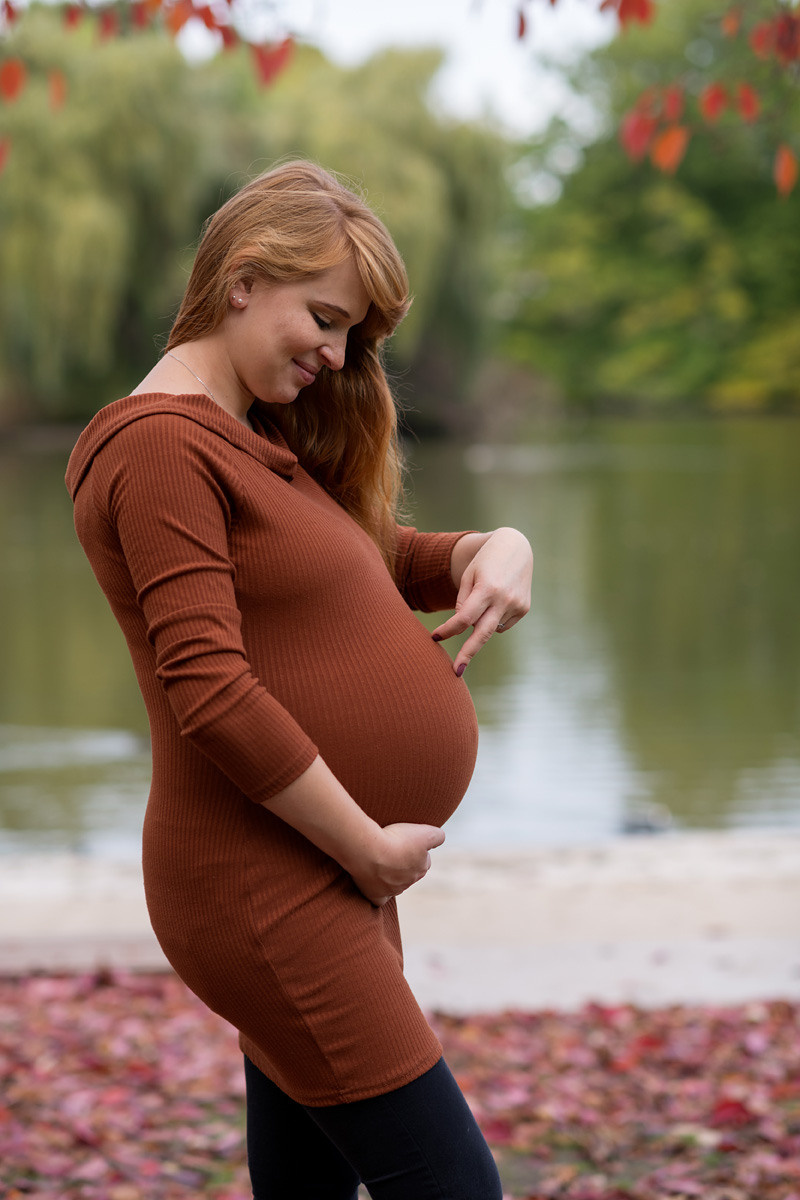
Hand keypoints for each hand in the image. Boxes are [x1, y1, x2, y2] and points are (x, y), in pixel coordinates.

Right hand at [346, 822, 444, 905]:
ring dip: (389, 874)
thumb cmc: (397, 840)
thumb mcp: (426, 832)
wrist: (370, 852)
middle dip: (403, 862)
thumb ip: (438, 836)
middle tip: (391, 848)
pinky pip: (380, 899)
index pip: (425, 860)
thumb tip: (440, 839)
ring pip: (394, 884)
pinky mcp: (377, 895)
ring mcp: (393, 890)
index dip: (416, 849)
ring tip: (378, 858)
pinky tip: (375, 886)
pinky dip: (379, 894)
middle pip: (409, 872)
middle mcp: (409, 881)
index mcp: (422, 868)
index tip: (406, 841)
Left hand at [433, 527, 531, 675]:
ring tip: (488, 594)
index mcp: (487, 588)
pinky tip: (498, 600)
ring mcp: (516, 606)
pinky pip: (501, 624)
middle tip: (455, 671)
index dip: (448, 629)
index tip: (435, 637)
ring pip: (490, 627)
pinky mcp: (524, 609)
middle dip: (468, 653)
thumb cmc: (485, 561)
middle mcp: (504, 599)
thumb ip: (463, 601)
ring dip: (482, 620)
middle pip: (482, 633)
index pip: (464, 617)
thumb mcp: (469, 576)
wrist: (516, 547)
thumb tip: (464, 626)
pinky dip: (494, 618)